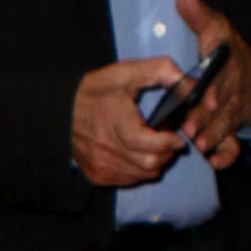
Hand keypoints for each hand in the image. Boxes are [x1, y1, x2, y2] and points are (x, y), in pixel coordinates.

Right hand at [71, 57, 185, 187]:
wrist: (60, 109)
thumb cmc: (97, 90)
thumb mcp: (129, 71)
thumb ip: (163, 71)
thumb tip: (190, 85)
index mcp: (118, 124)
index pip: (152, 146)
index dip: (170, 143)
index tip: (178, 136)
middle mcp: (108, 149)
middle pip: (150, 163)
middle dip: (167, 153)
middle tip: (169, 141)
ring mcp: (102, 165)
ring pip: (142, 174)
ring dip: (155, 162)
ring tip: (155, 147)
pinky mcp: (97, 174)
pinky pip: (128, 179)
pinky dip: (139, 170)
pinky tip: (137, 154)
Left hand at [173, 0, 250, 168]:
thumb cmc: (227, 54)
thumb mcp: (217, 29)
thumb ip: (198, 16)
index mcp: (226, 64)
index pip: (220, 74)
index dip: (212, 86)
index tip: (205, 96)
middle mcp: (231, 89)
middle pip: (221, 104)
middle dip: (207, 116)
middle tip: (191, 126)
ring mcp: (233, 111)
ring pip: (226, 125)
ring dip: (213, 135)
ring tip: (198, 144)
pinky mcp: (233, 128)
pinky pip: (233, 145)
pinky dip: (226, 154)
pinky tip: (214, 161)